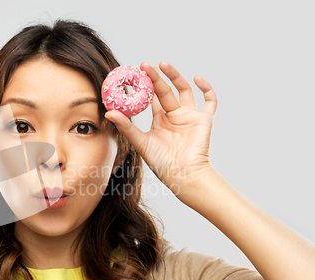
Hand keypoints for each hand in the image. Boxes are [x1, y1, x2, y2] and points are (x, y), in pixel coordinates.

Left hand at [104, 61, 216, 192]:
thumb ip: (126, 126)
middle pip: (165, 91)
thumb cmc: (161, 163)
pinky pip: (210, 101)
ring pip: (184, 90)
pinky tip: (197, 78)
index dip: (144, 86)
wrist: (182, 175)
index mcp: (160, 121)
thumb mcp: (140, 141)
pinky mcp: (204, 120)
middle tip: (145, 65)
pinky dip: (207, 88)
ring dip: (175, 76)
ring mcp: (189, 117)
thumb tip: (108, 112)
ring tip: (163, 64)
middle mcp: (174, 116)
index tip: (134, 74)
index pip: (151, 98)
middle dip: (156, 78)